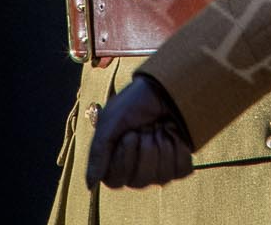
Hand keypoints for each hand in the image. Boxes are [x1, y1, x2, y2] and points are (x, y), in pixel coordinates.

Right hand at [87, 73, 194, 189]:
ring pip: (161, 177)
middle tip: (147, 128)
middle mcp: (136, 170)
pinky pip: (181, 170)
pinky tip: (175, 133)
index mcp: (116, 161)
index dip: (124, 157)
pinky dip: (179, 148)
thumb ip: (98, 153)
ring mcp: (159, 168)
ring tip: (160, 127)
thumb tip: (89, 185)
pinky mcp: (180, 163)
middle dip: (145, 148)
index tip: (130, 134)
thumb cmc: (135, 101)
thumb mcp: (110, 120)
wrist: (165, 86)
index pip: (116, 180)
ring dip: (162, 146)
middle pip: (139, 182)